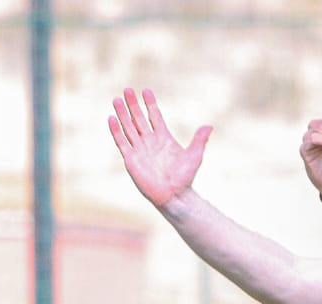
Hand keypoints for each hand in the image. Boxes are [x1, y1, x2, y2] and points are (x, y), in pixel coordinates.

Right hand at [109, 87, 210, 209]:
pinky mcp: (131, 159)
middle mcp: (150, 141)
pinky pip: (122, 142)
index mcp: (164, 138)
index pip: (155, 116)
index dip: (150, 104)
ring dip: (122, 114)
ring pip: (128, 127)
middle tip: (128, 90)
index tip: (146, 91)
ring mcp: (139, 149)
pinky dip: (116, 130)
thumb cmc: (185, 178)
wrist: (174, 196)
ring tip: (117, 100)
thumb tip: (209, 126)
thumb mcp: (194, 156)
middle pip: (139, 118)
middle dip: (133, 104)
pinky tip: (112, 118)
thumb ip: (199, 140)